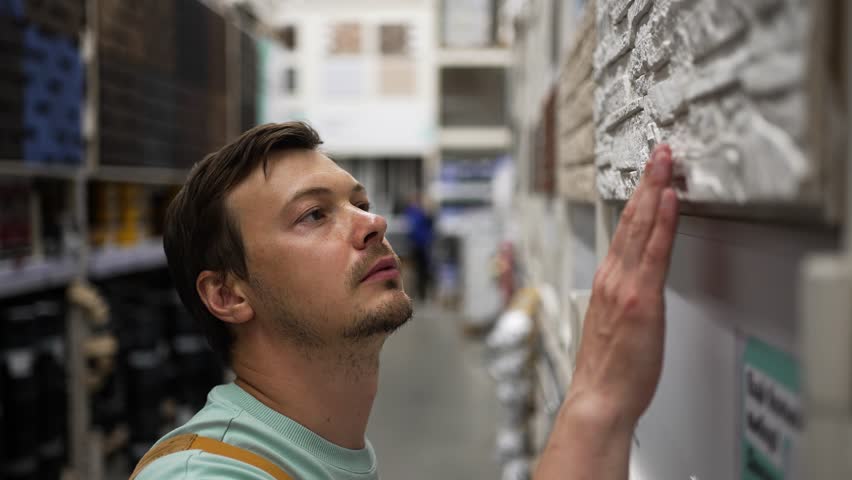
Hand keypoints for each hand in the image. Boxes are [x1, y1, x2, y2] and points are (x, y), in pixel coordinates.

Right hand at [568, 144, 678, 426]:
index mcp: (606, 282)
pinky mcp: (642, 298)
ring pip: (640, 227)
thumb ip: (620, 300)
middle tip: (659, 152)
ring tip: (664, 161)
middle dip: (646, 182)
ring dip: (654, 190)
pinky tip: (669, 199)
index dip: (637, 199)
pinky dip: (662, 222)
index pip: (623, 230)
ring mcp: (625, 285)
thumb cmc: (606, 372)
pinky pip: (655, 251)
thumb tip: (632, 289)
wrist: (598, 398)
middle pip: (631, 220)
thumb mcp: (611, 327)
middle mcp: (612, 277)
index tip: (648, 175)